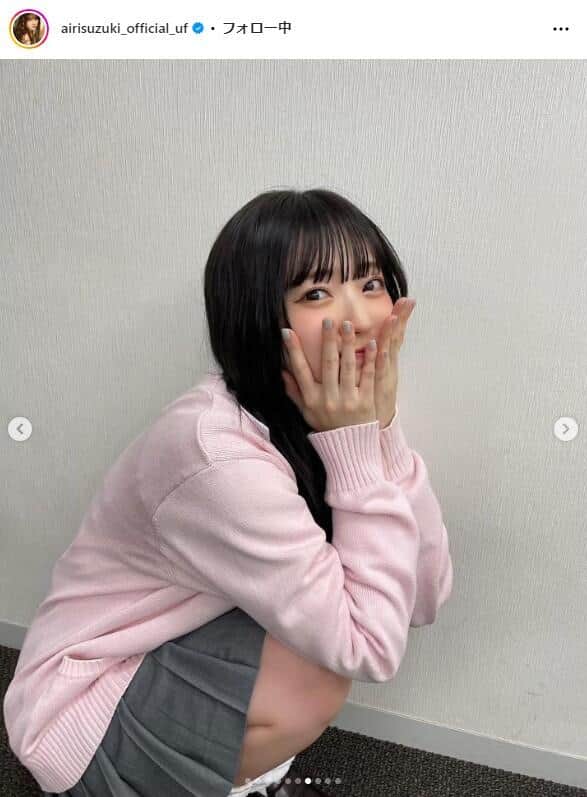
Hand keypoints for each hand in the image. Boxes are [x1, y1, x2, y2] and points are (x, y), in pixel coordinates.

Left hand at [373, 298, 416, 427]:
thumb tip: (369, 340)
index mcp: (386, 362)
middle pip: (396, 339)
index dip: (400, 318)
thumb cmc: (369, 403)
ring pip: (389, 350)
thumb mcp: (370, 378)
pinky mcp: (378, 387)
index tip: (406, 299)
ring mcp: (385, 375)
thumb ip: (368, 360)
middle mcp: (388, 366)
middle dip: (401, 319)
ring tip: (395, 315)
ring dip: (391, 333)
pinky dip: (381, 358)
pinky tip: (382, 345)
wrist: (371, 428)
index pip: (394, 336)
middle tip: (408, 300)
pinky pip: (379, 370)